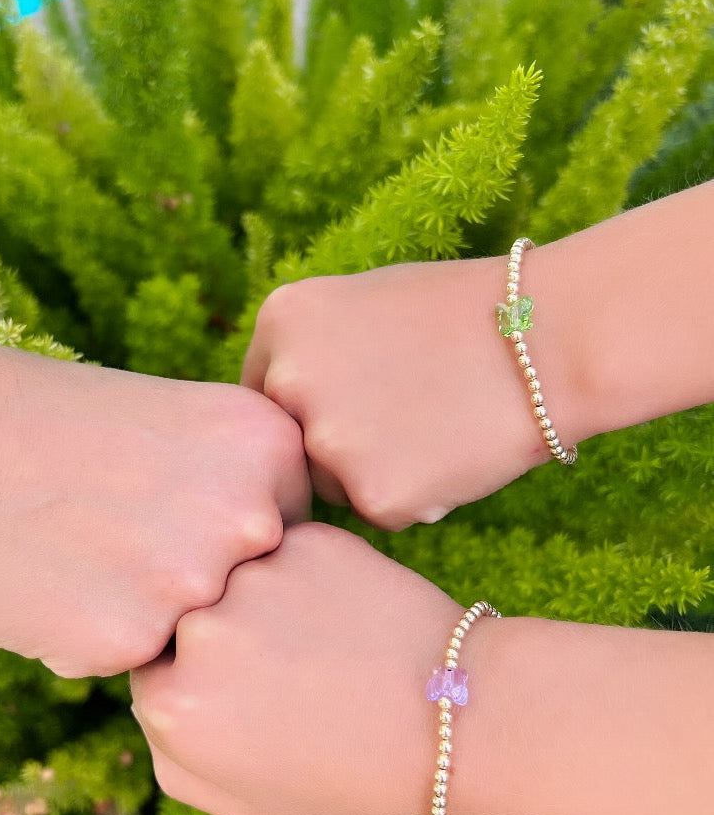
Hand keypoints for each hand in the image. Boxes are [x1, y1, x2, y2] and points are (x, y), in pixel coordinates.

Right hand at [0, 345, 309, 676]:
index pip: (294, 516)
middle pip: (261, 579)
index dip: (235, 520)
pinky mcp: (131, 644)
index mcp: (268, 442)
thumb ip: (230, 476)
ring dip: (156, 608)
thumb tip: (267, 543)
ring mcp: (195, 587)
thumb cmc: (31, 415)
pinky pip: (139, 655)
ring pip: (202, 625)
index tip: (178, 502)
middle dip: (207, 571)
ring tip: (82, 552)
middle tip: (126, 532)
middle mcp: (253, 516)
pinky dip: (101, 633)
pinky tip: (53, 585)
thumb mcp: (162, 413)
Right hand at [130, 522, 467, 814]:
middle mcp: (200, 634)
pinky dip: (307, 573)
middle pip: (185, 617)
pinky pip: (284, 550)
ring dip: (262, 596)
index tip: (246, 694)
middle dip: (223, 636)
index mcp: (172, 707)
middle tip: (290, 667)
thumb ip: (172, 757)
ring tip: (324, 640)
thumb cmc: (350, 777)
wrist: (456, 727)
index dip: (199, 681)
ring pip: (233, 575)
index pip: (152, 670)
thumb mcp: (244, 804)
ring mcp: (255, 580)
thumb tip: (145, 697)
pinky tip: (345, 613)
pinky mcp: (307, 542)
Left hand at [241, 257, 581, 529]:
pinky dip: (411, 497)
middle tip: (400, 417)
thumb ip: (308, 351)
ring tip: (432, 427)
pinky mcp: (372, 494)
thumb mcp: (361, 303)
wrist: (549, 340)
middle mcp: (288, 381)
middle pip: (290, 443)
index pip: (265, 394)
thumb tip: (276, 402)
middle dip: (332, 443)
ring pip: (330, 483)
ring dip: (369, 473)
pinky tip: (450, 455)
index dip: (308, 406)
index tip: (353, 403)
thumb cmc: (463, 314)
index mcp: (282, 323)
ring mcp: (328, 441)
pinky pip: (377, 510)